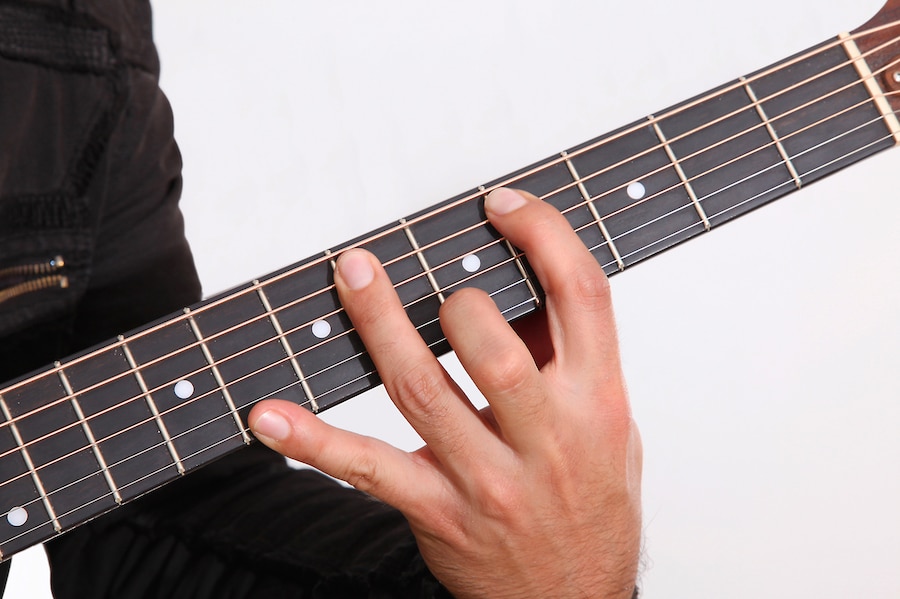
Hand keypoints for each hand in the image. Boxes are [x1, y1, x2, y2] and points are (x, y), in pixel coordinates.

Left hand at [249, 188, 641, 597]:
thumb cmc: (592, 505)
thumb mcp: (610, 429)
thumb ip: (569, 361)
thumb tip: (512, 290)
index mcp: (597, 401)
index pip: (581, 294)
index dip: (542, 235)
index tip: (503, 205)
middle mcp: (545, 436)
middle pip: (489, 343)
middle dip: (456, 299)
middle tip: (433, 281)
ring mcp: (487, 477)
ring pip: (421, 387)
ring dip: (378, 324)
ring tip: (352, 275)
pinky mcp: (439, 509)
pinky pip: (367, 468)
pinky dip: (312, 439)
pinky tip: (268, 414)